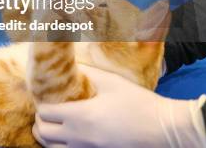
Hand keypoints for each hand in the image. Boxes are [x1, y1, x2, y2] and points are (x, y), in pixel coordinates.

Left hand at [33, 65, 205, 147]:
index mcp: (80, 116)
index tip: (46, 97)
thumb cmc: (139, 103)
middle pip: (43, 133)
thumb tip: (70, 66)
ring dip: (48, 138)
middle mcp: (79, 137)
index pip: (44, 113)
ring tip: (53, 127)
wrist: (165, 129)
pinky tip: (67, 138)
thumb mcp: (111, 82)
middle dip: (40, 121)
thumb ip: (86, 73)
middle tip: (47, 112)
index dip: (41, 104)